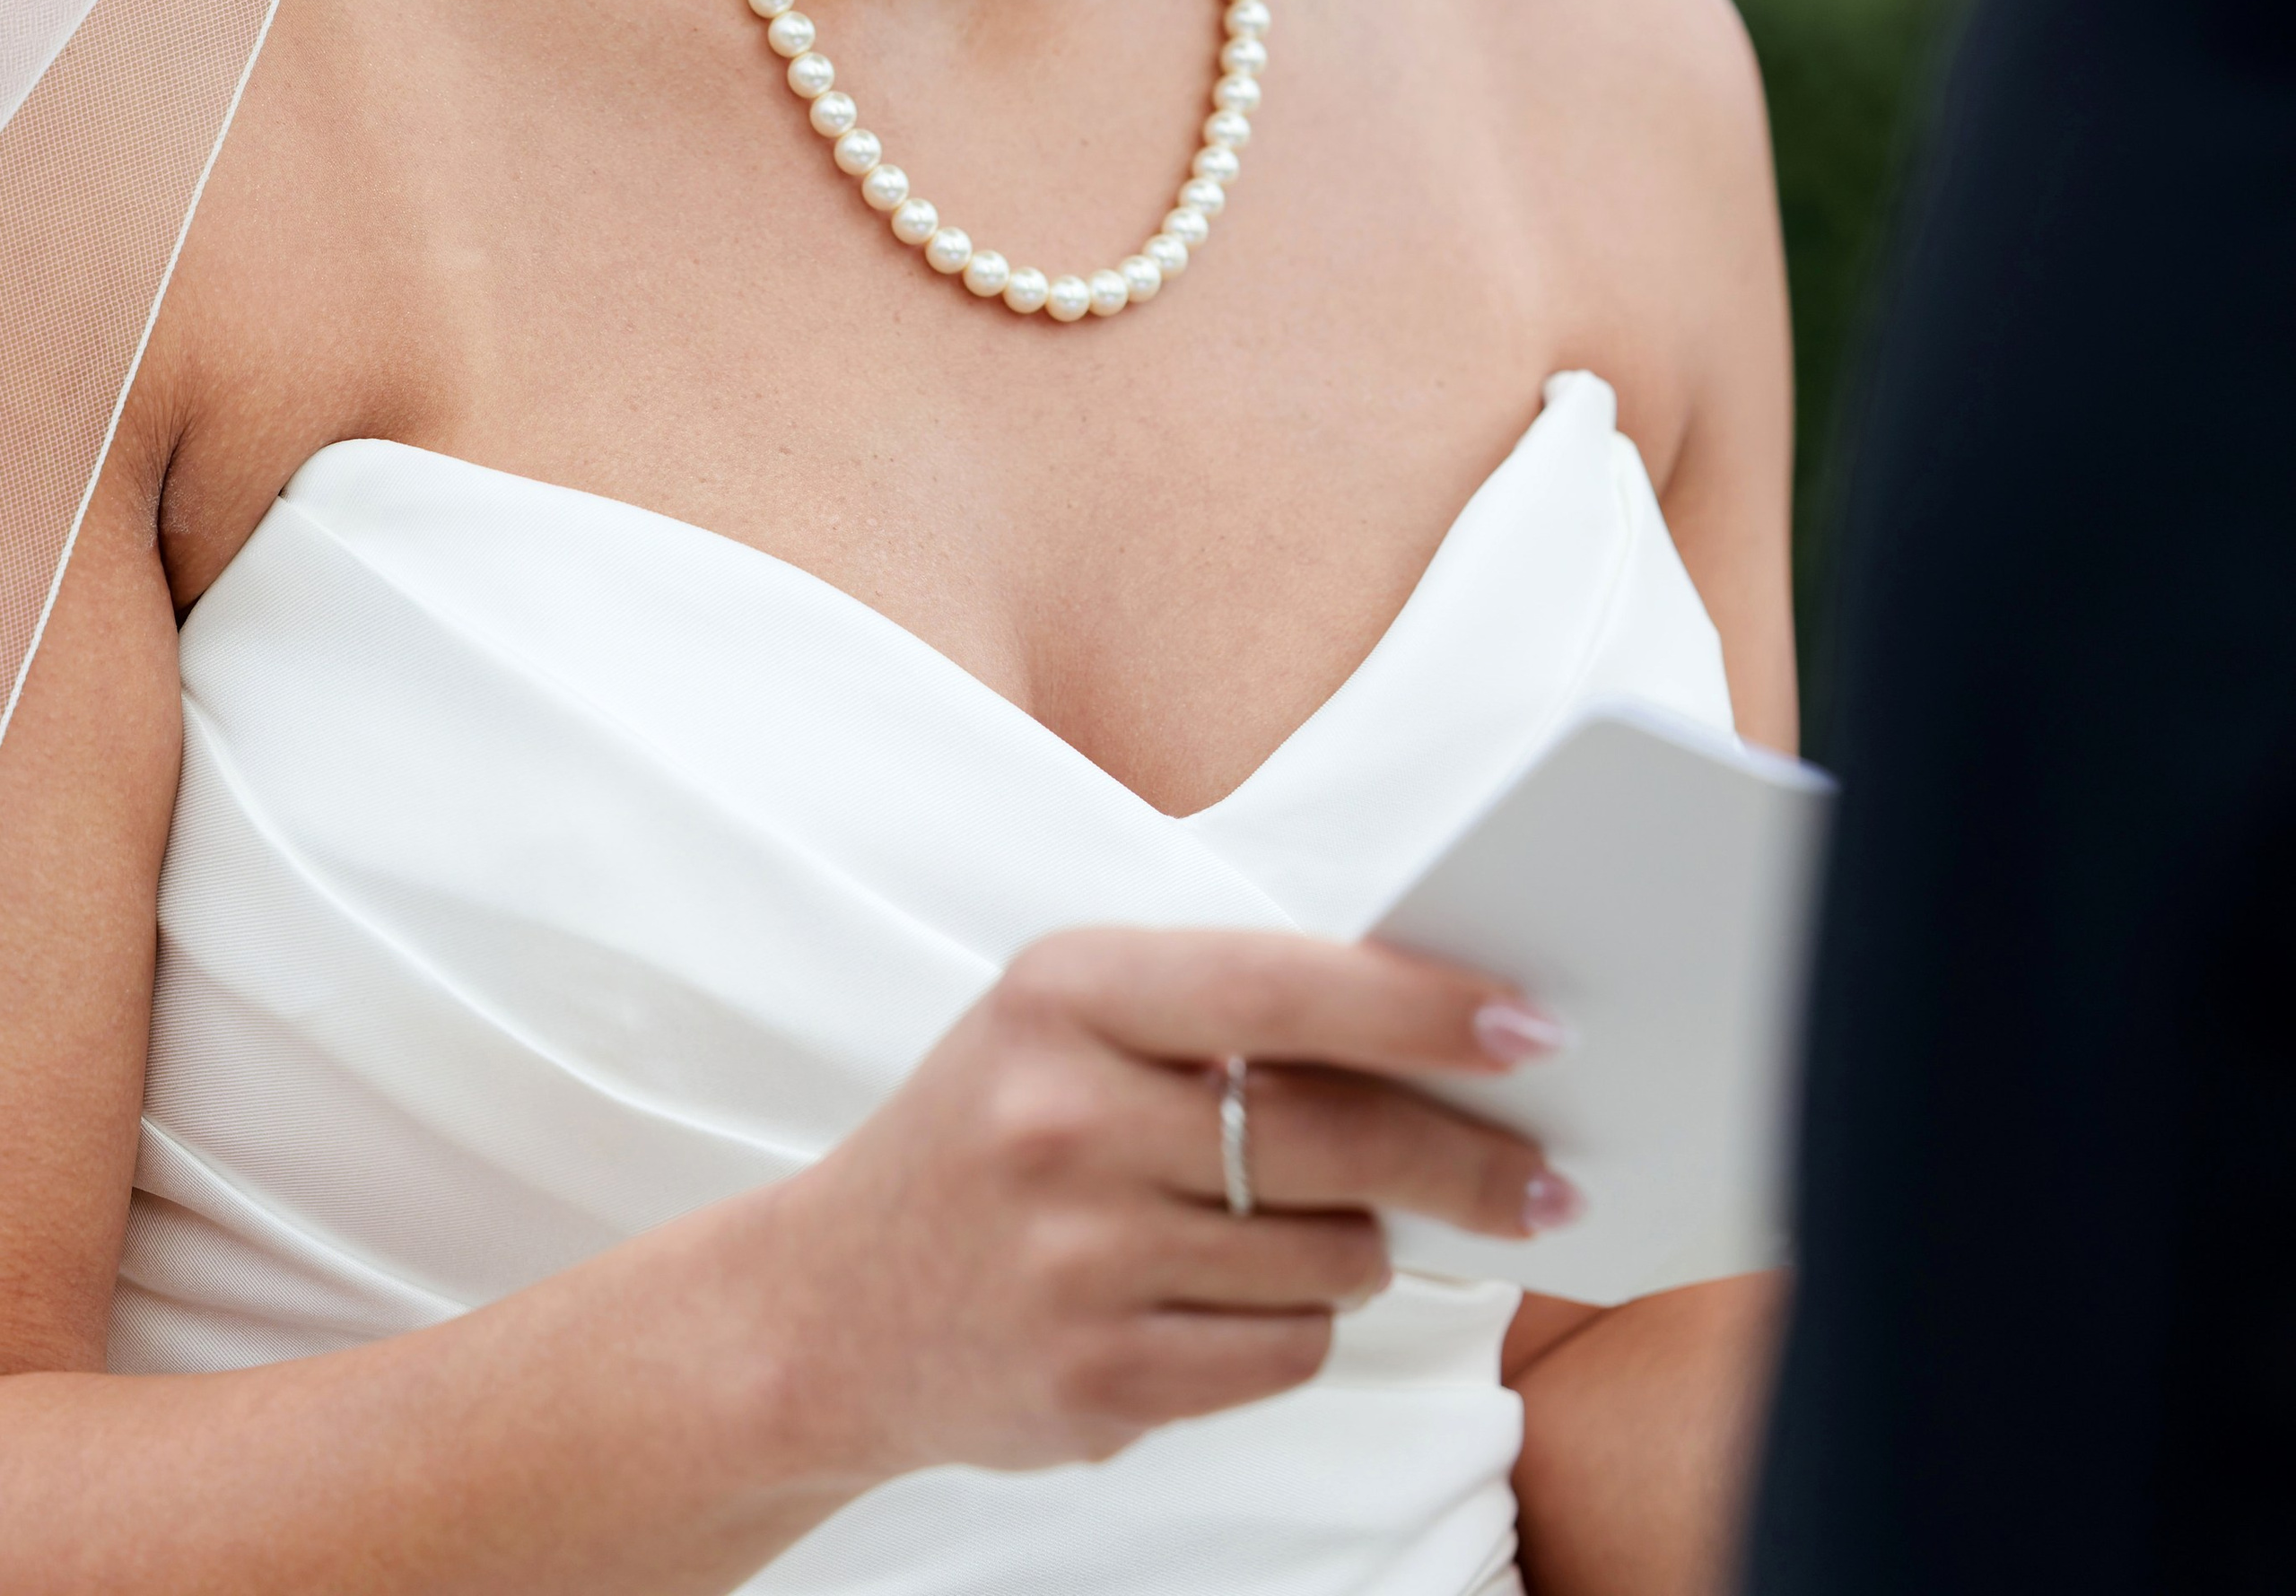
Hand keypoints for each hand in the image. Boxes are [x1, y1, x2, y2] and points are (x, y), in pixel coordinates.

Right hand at [748, 926, 1571, 1485]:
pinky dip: (1298, 1330)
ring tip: (1308, 1231)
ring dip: (1358, 1249)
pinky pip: (1282, 1355)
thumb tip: (1432, 1037)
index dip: (1422, 1006)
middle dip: (1467, 1160)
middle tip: (1545, 1180)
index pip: (1285, 986)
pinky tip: (1241, 1301)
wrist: (823, 1310)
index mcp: (1066, 990)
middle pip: (1335, 1134)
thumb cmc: (988, 1134)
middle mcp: (1064, 1114)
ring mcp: (1074, 1256)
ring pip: (1325, 1256)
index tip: (1530, 1027)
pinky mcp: (1091, 1380)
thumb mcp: (1068, 1021)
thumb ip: (1221, 1010)